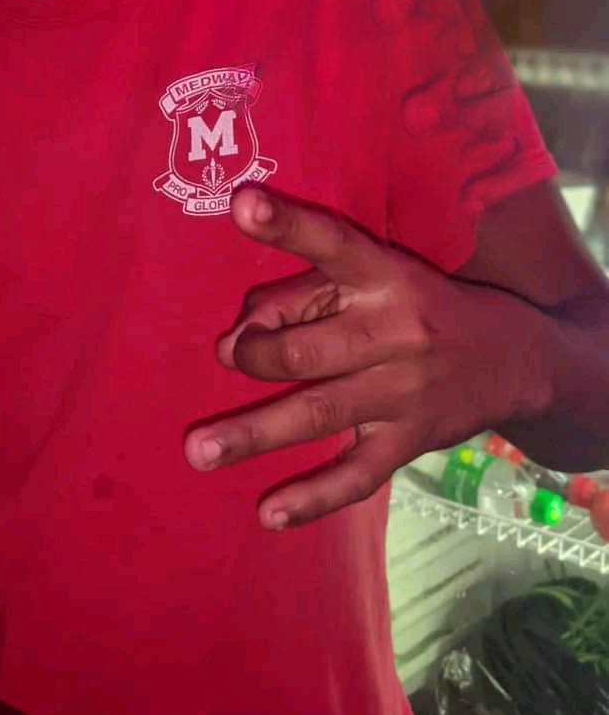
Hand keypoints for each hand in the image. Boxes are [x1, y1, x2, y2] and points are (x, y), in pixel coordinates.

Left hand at [184, 188, 552, 529]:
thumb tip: (233, 337)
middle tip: (231, 355)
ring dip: (254, 432)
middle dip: (256, 355)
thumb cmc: (417, 307)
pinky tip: (269, 513)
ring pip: (319, 412)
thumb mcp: (374, 279)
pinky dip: (313, 497)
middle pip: (307, 349)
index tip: (243, 202)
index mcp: (383, 275)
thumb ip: (300, 295)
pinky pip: (356, 475)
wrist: (515, 359)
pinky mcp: (408, 441)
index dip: (287, 224)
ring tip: (199, 451)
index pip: (332, 243)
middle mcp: (394, 332)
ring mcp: (402, 392)